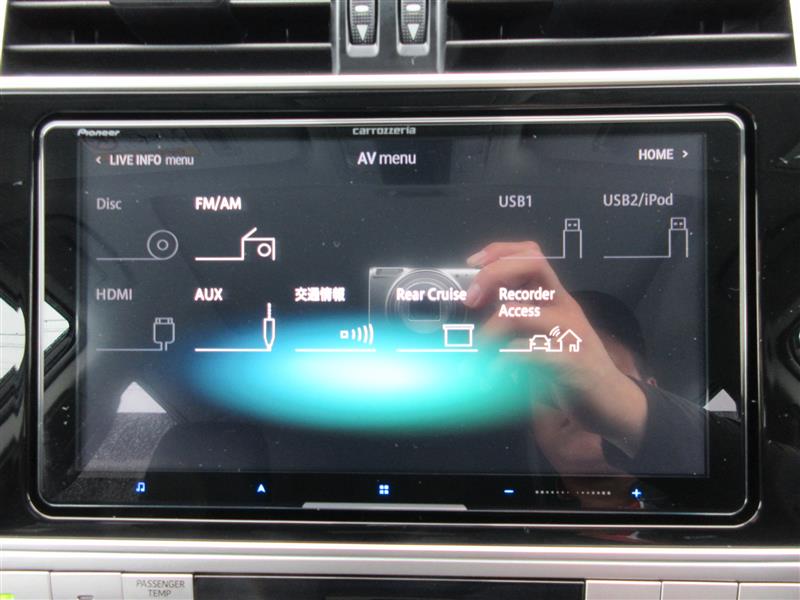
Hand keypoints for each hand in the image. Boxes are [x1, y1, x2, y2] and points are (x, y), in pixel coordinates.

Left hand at [465, 241, 647, 456]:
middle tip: (470, 301)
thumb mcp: (547, 332)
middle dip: (492, 276)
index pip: (532, 254)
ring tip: (476, 355)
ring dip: (487, 333)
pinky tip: (494, 374)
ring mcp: (569, 331)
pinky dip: (502, 361)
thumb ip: (520, 315)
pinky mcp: (569, 361)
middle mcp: (564, 307)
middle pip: (530, 267)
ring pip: (518, 312)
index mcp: (556, 298)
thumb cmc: (571, 364)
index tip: (473, 263)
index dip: (501, 251)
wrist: (611, 399)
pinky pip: (526, 352)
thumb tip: (477, 303)